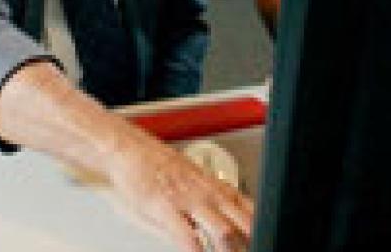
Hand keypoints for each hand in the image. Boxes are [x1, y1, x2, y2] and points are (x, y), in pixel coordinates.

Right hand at [102, 130, 253, 251]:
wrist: (125, 148)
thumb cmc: (152, 166)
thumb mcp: (189, 182)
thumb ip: (206, 206)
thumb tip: (216, 231)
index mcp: (217, 187)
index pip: (252, 211)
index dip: (262, 229)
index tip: (265, 239)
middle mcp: (208, 193)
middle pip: (246, 223)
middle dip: (252, 242)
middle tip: (256, 249)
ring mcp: (189, 201)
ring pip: (224, 231)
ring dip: (231, 251)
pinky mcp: (167, 209)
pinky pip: (189, 238)